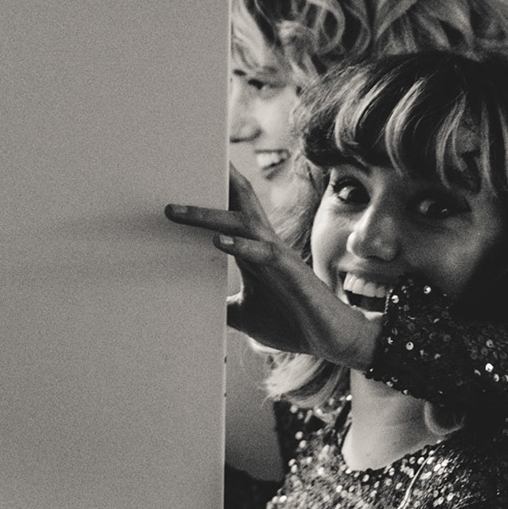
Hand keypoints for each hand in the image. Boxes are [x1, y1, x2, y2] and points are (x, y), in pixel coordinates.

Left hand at [166, 166, 379, 370]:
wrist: (330, 340)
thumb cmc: (291, 322)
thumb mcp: (244, 314)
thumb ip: (222, 306)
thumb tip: (193, 310)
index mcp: (254, 250)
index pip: (231, 212)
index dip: (211, 191)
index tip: (185, 174)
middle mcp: (265, 245)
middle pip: (237, 203)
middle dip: (212, 184)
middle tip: (180, 169)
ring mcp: (278, 257)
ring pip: (243, 223)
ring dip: (209, 215)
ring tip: (177, 211)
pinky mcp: (290, 273)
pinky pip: (263, 254)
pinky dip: (241, 246)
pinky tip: (218, 241)